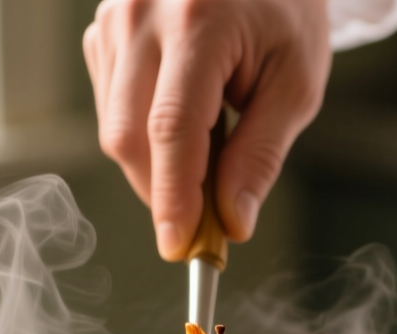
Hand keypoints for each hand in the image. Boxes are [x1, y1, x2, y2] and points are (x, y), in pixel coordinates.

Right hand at [84, 0, 331, 257]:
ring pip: (116, 129)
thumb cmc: (284, 11)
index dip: (173, 197)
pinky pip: (111, 108)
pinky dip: (146, 136)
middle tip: (210, 222)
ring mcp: (112, 20)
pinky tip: (187, 117)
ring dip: (158, 165)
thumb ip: (260, 155)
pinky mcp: (101, 32)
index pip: (171, 129)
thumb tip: (230, 222)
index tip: (181, 247)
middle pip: (130, 137)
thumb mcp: (295, 83)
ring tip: (214, 148)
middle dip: (165, 192)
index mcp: (196, 23)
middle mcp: (140, 16)